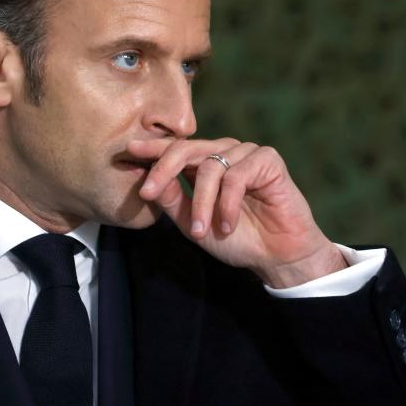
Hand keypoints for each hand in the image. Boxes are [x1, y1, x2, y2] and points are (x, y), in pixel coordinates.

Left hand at [126, 137, 346, 287]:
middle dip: (163, 170)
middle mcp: (226, 153)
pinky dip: (228, 203)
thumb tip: (145, 179)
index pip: (177, 150)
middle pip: (187, 149)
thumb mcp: (194, 223)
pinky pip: (236, 176)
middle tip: (147, 192)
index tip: (129, 151)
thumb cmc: (238, 240)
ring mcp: (247, 153)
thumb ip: (173, 200)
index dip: (153, 149)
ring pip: (210, 167)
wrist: (277, 256)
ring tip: (203, 232)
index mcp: (208, 164)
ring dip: (203, 203)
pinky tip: (229, 225)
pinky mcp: (268, 160)